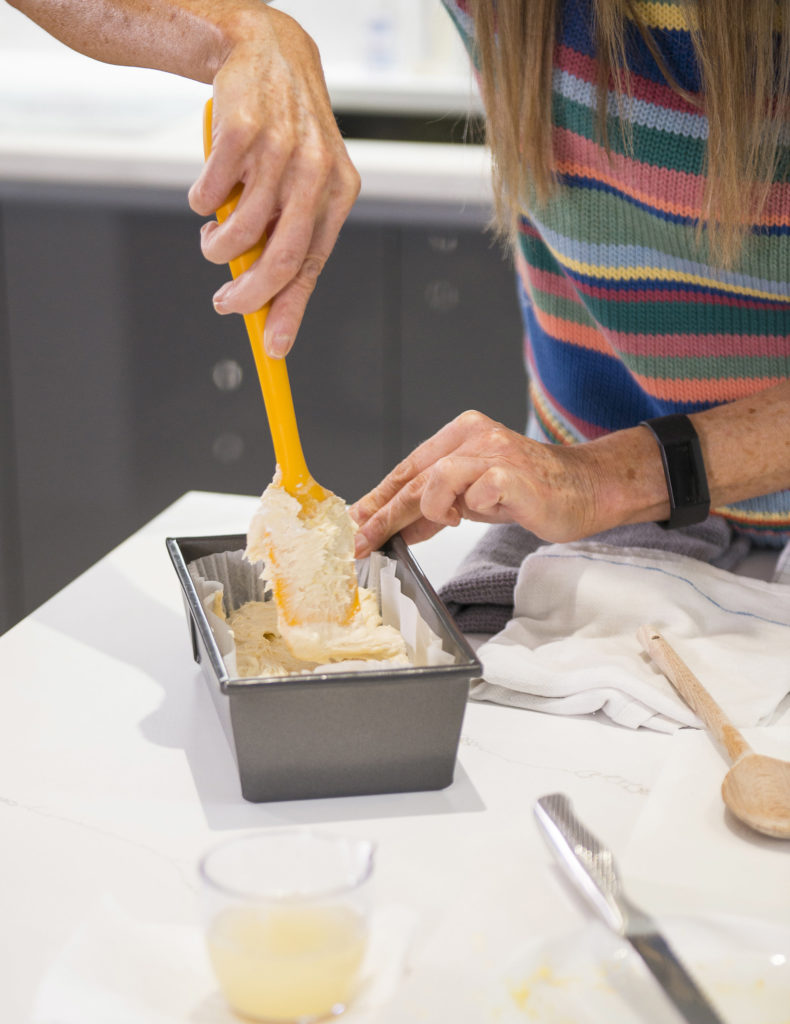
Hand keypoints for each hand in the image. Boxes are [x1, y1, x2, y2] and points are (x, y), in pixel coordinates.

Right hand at [188, 8, 359, 354]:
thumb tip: (265, 303)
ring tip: (213, 239)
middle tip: (227, 305)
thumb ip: (288, 235)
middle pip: (281, 257)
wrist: (266, 53)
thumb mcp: (302, 184)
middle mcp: (316, 172)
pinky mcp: (243, 129)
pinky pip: (210, 193)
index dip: (291, 310)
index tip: (274, 347)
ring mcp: (280, 149)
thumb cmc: (284, 134)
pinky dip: (201, 203)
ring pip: (241, 230)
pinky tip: (207, 195)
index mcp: (339, 192)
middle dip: (250, 295)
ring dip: (217, 248)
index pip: (314, 264)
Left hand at [351, 411, 615, 556]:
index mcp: (460, 434)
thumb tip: (392, 527)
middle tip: (364, 541)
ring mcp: (494, 453)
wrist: (585, 489)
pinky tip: (481, 512)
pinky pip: (475, 494)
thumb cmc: (529, 491)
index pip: (407, 467)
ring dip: (432, 510)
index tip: (356, 522)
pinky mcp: (512, 475)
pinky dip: (470, 508)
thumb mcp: (472, 499)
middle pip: (414, 478)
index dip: (378, 497)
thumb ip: (434, 508)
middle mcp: (474, 437)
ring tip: (450, 521)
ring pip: (435, 481)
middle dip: (384, 514)